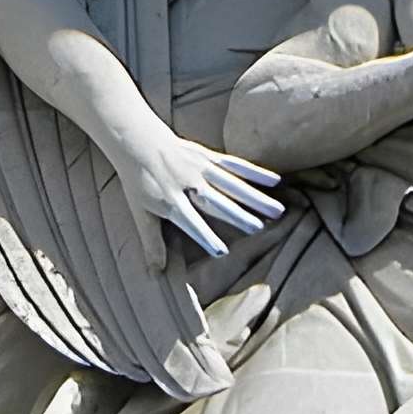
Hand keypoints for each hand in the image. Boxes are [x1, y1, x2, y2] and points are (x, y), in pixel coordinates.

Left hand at [118, 122, 282, 259]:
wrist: (135, 140)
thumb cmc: (137, 180)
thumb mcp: (140, 212)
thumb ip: (152, 242)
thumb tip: (156, 273)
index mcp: (169, 200)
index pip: (190, 222)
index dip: (204, 236)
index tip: (221, 252)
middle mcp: (187, 184)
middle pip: (215, 202)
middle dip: (236, 215)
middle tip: (258, 229)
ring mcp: (198, 168)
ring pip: (230, 184)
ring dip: (254, 197)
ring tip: (277, 211)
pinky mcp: (207, 155)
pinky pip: (233, 164)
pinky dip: (254, 172)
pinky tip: (275, 181)